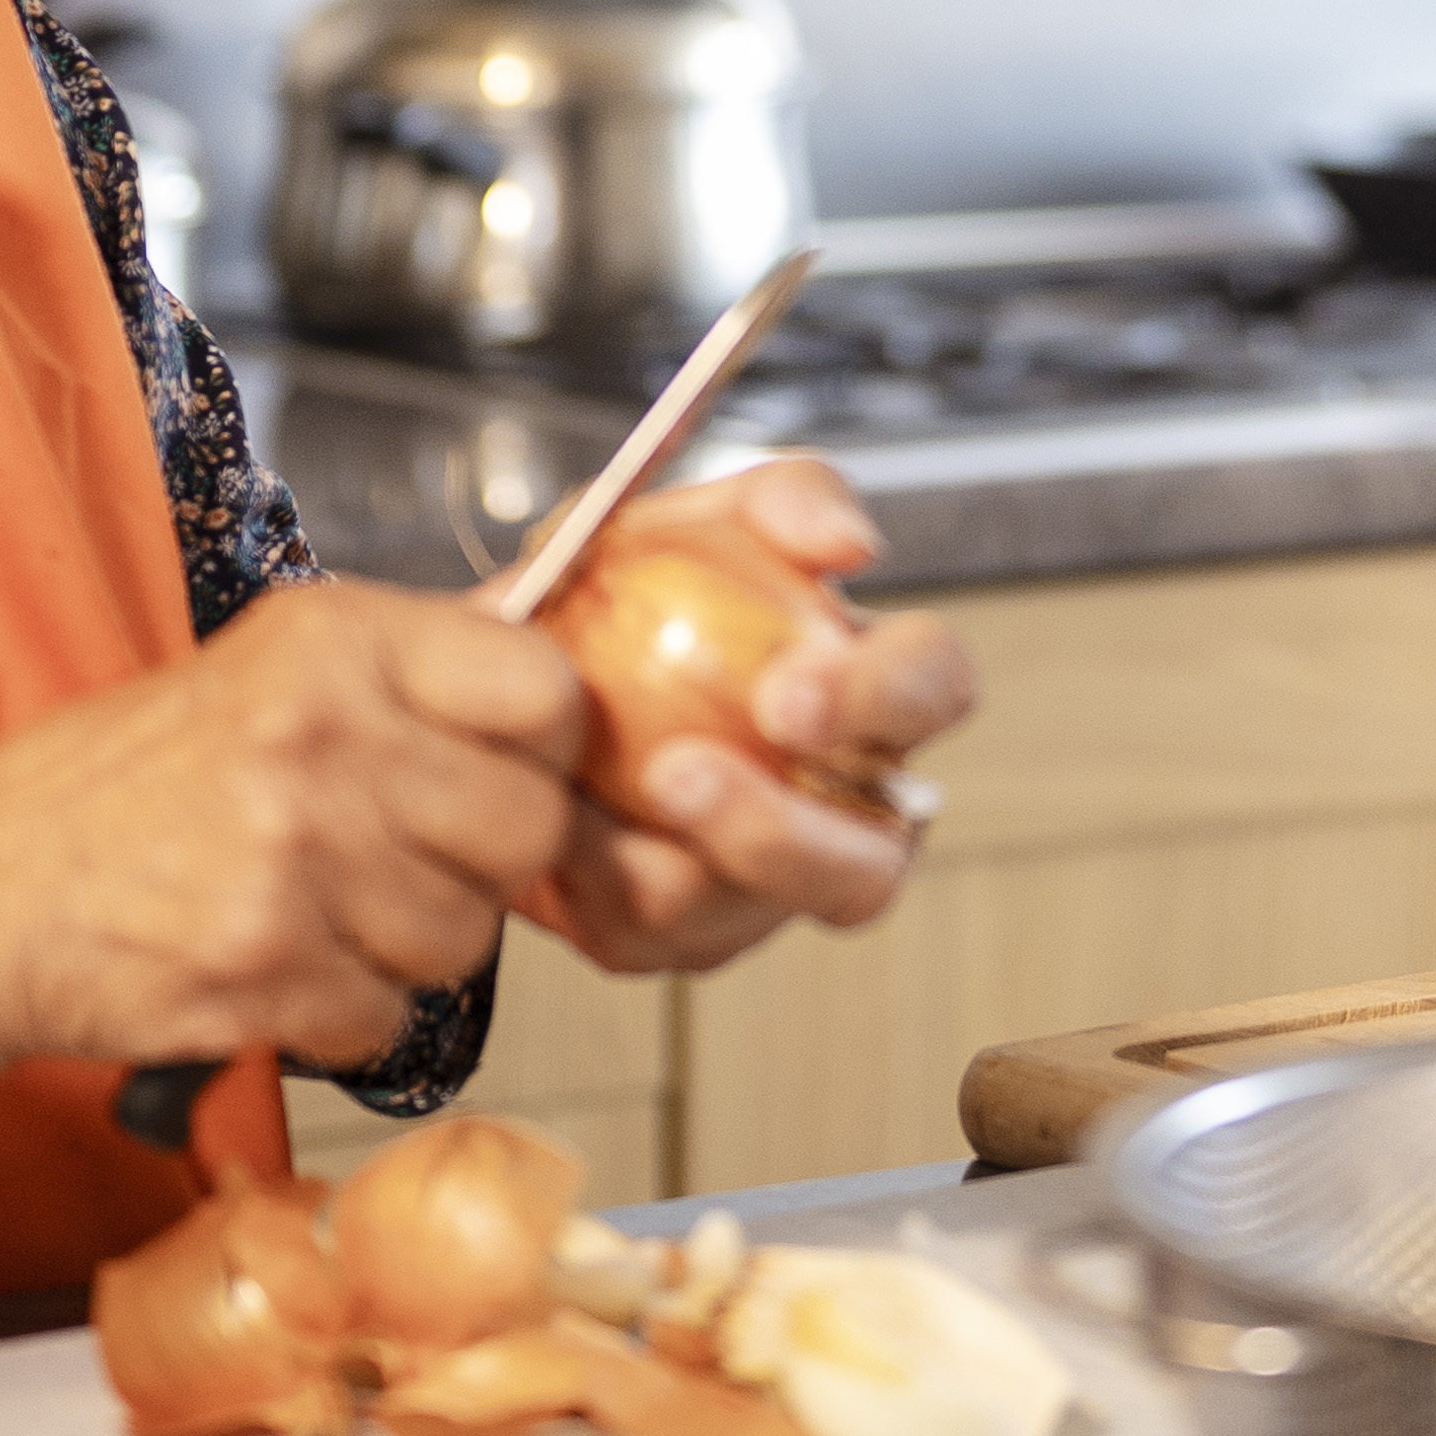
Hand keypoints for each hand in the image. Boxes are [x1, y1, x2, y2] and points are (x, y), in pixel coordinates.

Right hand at [0, 576, 582, 1079]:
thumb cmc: (127, 782)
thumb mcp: (267, 669)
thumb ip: (407, 669)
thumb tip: (549, 646)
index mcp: (334, 641)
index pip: (542, 688)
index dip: (548, 744)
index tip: (512, 767)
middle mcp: (323, 735)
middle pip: (527, 825)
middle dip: (487, 861)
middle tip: (415, 858)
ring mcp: (295, 858)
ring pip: (467, 934)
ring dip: (413, 944)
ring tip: (326, 909)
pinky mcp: (266, 970)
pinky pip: (390, 1015)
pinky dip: (347, 1012)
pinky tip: (282, 967)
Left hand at [522, 465, 977, 977]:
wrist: (500, 682)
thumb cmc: (622, 594)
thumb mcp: (685, 516)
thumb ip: (780, 500)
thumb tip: (848, 543)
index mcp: (866, 692)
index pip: (935, 686)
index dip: (882, 700)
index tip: (785, 694)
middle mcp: (841, 804)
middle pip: (873, 859)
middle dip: (786, 831)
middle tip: (682, 773)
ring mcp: (768, 885)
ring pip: (762, 913)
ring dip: (676, 864)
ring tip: (597, 797)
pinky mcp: (685, 935)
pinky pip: (659, 935)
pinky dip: (598, 878)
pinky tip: (556, 825)